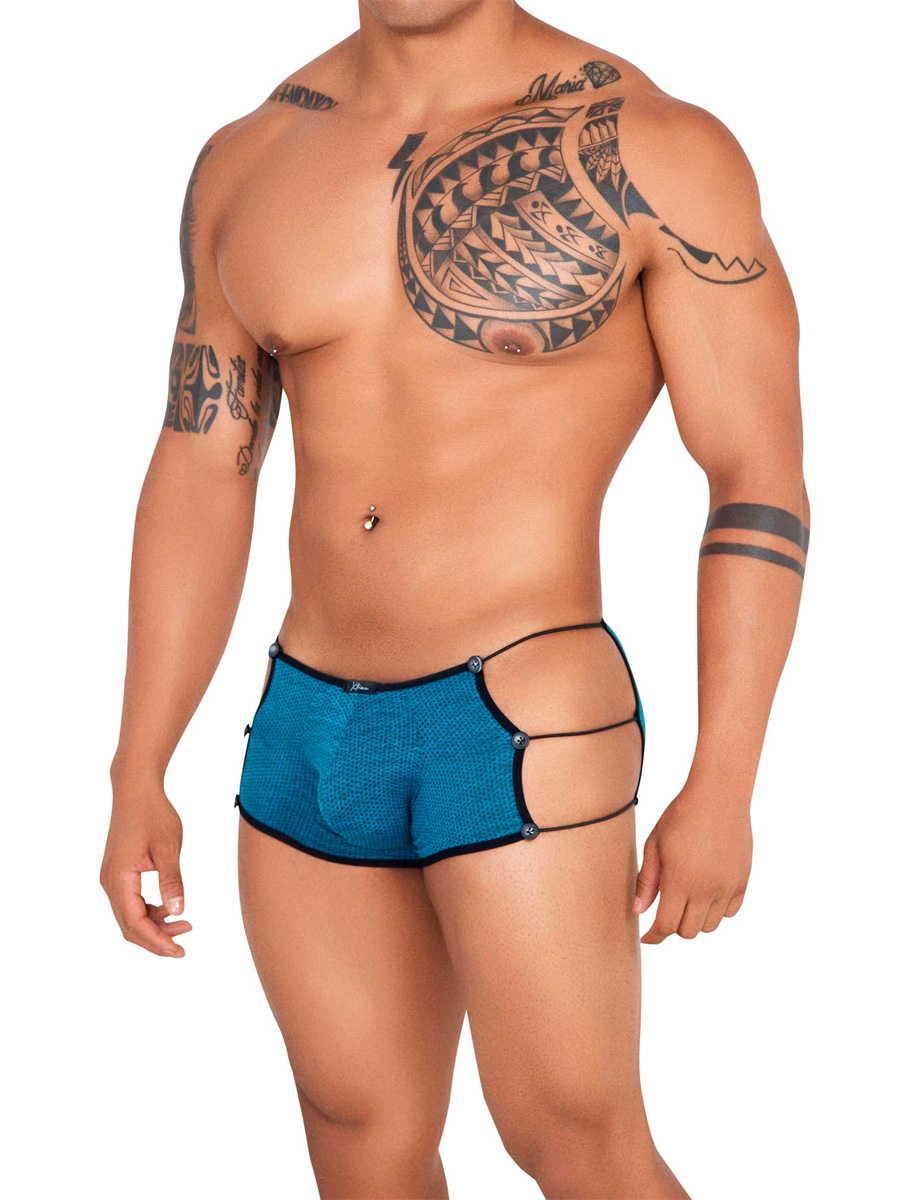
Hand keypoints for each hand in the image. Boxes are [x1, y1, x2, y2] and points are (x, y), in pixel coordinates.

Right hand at [100, 788, 191, 956]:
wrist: (136, 790)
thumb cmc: (153, 814)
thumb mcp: (168, 848)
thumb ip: (171, 881)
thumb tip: (177, 912)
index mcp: (119, 879)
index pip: (134, 923)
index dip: (156, 941)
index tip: (178, 951)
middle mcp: (110, 883)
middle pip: (129, 925)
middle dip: (156, 939)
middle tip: (183, 946)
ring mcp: (112, 878)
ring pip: (130, 915)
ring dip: (154, 925)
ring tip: (184, 925)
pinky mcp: (119, 873)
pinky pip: (131, 902)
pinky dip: (150, 911)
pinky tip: (170, 909)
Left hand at [634, 785, 751, 942]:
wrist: (718, 796)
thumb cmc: (680, 816)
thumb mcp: (655, 845)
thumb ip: (647, 881)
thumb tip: (638, 910)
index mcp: (680, 881)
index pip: (666, 925)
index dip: (654, 936)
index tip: (646, 937)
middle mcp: (706, 890)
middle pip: (688, 931)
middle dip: (673, 926)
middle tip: (665, 911)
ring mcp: (727, 887)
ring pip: (710, 926)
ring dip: (695, 920)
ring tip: (686, 900)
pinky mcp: (742, 881)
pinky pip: (730, 912)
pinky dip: (716, 911)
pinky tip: (706, 895)